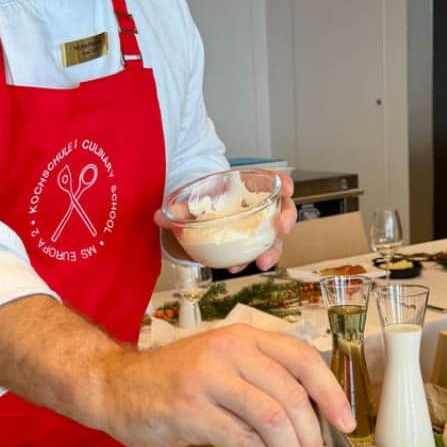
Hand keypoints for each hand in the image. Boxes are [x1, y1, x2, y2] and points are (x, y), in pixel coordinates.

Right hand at [104, 323, 353, 446]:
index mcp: (244, 338)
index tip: (346, 423)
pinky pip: (243, 440)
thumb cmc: (172, 382)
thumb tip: (310, 421)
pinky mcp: (191, 411)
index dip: (332, 393)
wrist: (115, 387)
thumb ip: (261, 381)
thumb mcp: (222, 365)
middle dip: (312, 440)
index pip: (304, 359)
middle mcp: (229, 352)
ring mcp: (209, 380)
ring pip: (272, 420)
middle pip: (292, 397)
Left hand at [152, 172, 296, 273]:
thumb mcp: (192, 200)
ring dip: (272, 250)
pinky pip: (256, 252)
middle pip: (282, 209)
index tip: (287, 188)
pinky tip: (234, 266)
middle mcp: (258, 206)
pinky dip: (247, 260)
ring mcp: (257, 226)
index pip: (272, 179)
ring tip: (262, 263)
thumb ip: (178, 207)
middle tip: (282, 228)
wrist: (198, 214)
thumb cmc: (202, 201)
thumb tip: (158, 216)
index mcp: (248, 186)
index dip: (283, 182)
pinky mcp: (250, 244)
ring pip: (274, 237)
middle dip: (287, 218)